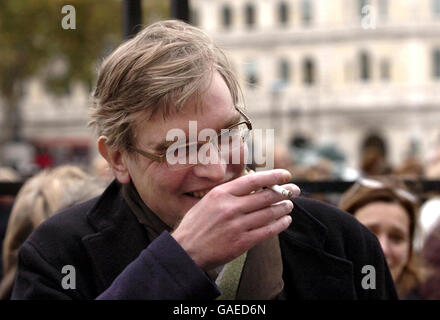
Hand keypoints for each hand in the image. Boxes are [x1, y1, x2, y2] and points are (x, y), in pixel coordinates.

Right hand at [171, 169, 299, 270]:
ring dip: (284, 208)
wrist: (186, 251)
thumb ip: (229, 193)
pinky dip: (280, 224)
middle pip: (265, 196)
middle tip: (294, 190)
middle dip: (284, 192)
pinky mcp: (242, 242)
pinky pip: (267, 231)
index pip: (253, 180)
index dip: (273, 176)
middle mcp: (230, 208)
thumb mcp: (208, 201)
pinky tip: (285, 221)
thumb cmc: (196, 225)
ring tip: (289, 205)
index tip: (286, 174)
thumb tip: (253, 186)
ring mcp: (237, 225)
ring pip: (269, 213)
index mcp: (221, 194)